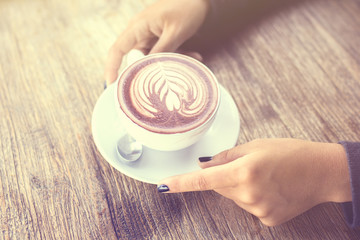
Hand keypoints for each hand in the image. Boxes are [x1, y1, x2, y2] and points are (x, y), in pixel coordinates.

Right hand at [104, 0, 209, 83]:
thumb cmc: (186, 7)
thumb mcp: (175, 32)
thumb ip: (161, 51)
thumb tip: (148, 70)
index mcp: (138, 27)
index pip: (118, 49)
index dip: (112, 68)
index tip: (112, 85)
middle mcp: (140, 32)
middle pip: (137, 58)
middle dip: (153, 68)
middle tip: (169, 75)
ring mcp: (150, 35)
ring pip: (153, 58)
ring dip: (171, 62)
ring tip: (192, 58)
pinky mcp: (160, 38)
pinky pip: (163, 53)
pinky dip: (177, 56)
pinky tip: (194, 55)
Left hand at [158, 139, 350, 225]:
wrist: (321, 172)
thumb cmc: (289, 152)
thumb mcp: (255, 145)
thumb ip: (226, 157)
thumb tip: (203, 165)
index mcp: (244, 171)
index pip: (204, 180)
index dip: (181, 183)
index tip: (163, 185)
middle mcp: (249, 194)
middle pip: (219, 186)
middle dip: (224, 176)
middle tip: (247, 165)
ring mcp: (259, 209)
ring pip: (233, 197)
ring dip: (239, 187)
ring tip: (262, 176)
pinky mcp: (267, 219)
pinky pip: (248, 206)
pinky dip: (252, 197)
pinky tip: (269, 189)